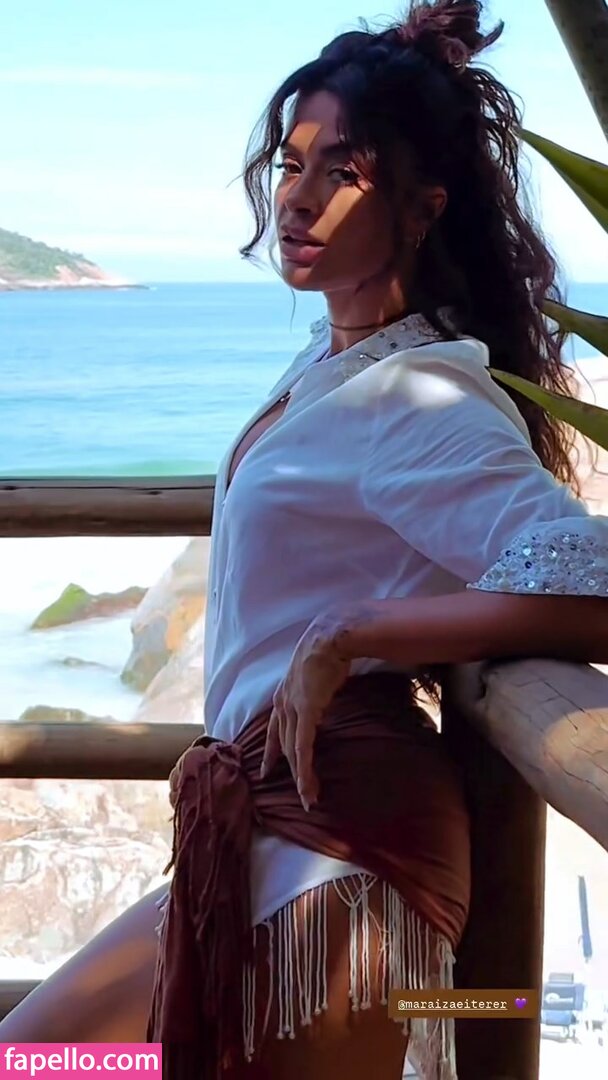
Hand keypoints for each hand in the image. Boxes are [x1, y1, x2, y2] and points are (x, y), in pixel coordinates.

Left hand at [260, 616, 351, 809]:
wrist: (330, 638)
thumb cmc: (327, 651)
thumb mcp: (314, 674)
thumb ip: (314, 689)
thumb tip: (323, 692)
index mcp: (284, 695)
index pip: (275, 729)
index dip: (272, 750)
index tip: (267, 768)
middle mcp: (283, 704)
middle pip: (284, 745)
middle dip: (290, 771)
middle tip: (300, 794)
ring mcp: (292, 709)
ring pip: (293, 752)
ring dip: (301, 777)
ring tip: (309, 798)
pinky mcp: (305, 713)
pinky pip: (303, 748)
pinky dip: (305, 770)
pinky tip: (308, 787)